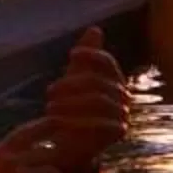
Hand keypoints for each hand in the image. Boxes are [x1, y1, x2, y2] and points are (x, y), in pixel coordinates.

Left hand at [36, 26, 128, 172]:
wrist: (70, 143)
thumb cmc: (71, 107)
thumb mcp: (74, 79)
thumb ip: (84, 58)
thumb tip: (95, 29)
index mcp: (114, 79)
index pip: (108, 62)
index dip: (92, 54)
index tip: (72, 53)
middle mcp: (123, 95)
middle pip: (100, 82)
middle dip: (72, 85)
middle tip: (49, 92)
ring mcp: (123, 114)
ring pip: (99, 102)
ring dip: (71, 104)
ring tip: (49, 108)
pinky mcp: (118, 132)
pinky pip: (100, 123)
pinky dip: (77, 121)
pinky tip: (57, 122)